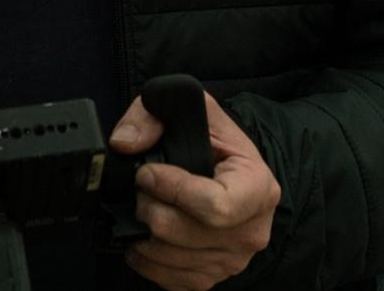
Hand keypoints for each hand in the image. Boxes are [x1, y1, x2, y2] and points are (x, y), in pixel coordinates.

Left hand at [110, 91, 279, 290]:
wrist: (231, 170)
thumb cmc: (214, 141)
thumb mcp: (195, 109)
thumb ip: (152, 114)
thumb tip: (124, 143)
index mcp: (259, 188)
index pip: (215, 205)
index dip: (172, 190)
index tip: (147, 173)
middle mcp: (252, 230)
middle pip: (186, 234)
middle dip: (149, 209)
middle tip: (139, 191)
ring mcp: (234, 259)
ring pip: (173, 259)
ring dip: (144, 235)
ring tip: (140, 209)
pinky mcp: (213, 276)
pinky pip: (172, 280)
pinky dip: (147, 261)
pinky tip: (141, 237)